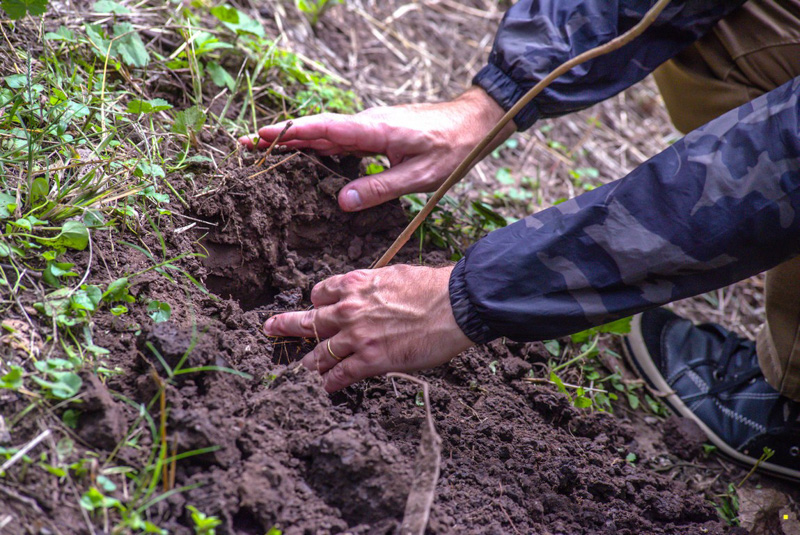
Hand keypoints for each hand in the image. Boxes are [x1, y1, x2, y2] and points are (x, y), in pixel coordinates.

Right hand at [240, 87, 514, 211]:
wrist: (472, 123)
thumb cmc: (450, 149)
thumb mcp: (418, 176)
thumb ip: (380, 188)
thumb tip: (342, 203)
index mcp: (373, 130)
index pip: (323, 129)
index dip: (291, 134)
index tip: (261, 136)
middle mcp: (366, 124)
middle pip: (316, 129)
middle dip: (281, 136)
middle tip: (246, 145)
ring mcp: (370, 126)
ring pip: (325, 133)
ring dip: (295, 140)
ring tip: (264, 149)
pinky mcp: (375, 132)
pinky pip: (339, 138)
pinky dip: (317, 144)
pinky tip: (305, 155)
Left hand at [263, 265, 472, 391]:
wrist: (455, 305)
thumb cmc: (433, 287)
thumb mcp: (395, 275)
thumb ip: (374, 287)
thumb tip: (373, 294)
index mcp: (355, 284)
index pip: (321, 292)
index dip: (317, 302)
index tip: (317, 308)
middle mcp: (349, 309)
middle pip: (308, 321)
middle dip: (285, 326)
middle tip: (269, 329)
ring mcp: (357, 337)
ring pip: (320, 353)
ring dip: (310, 362)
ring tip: (303, 368)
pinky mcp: (370, 361)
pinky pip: (340, 375)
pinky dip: (330, 383)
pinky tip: (325, 388)